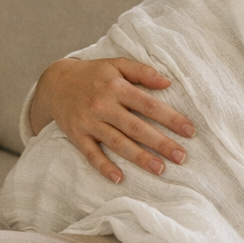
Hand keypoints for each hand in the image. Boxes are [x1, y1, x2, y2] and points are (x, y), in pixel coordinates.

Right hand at [28, 58, 193, 182]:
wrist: (54, 82)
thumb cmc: (92, 74)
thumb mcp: (116, 64)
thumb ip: (142, 72)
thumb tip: (168, 81)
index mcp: (116, 87)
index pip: (148, 105)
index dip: (170, 118)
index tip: (189, 131)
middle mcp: (103, 105)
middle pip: (136, 127)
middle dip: (161, 143)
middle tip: (181, 157)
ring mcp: (89, 122)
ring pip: (118, 143)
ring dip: (139, 157)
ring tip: (160, 169)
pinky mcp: (76, 135)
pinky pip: (91, 154)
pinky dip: (103, 166)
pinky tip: (119, 178)